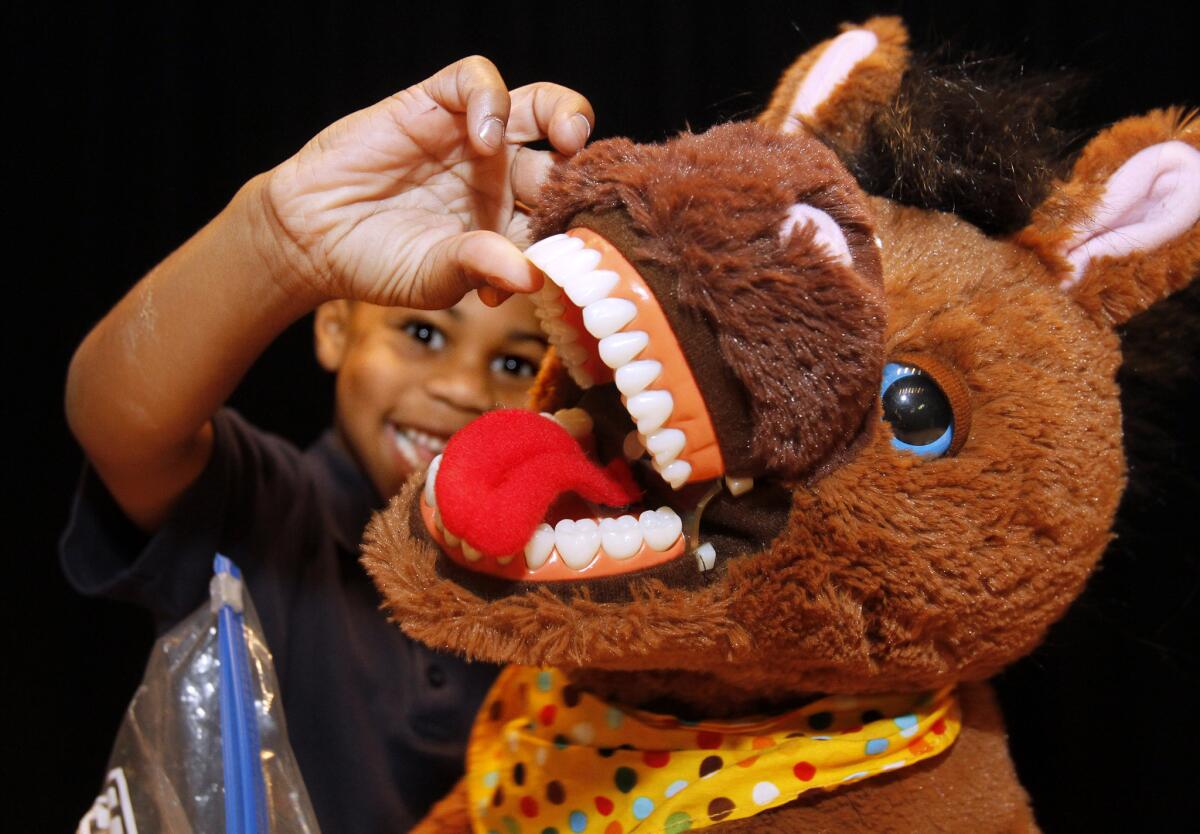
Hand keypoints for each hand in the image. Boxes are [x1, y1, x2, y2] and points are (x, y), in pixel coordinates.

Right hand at [261, 56, 593, 307]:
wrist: (311, 236)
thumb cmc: (377, 263)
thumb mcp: (434, 277)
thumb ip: (480, 267)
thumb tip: (531, 276)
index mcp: (512, 224)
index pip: (567, 214)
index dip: (580, 226)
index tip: (574, 251)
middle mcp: (502, 177)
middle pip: (566, 158)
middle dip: (584, 170)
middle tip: (586, 186)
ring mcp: (472, 138)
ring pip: (540, 106)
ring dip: (565, 114)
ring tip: (567, 138)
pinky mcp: (435, 104)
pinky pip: (477, 81)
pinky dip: (490, 99)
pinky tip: (484, 135)